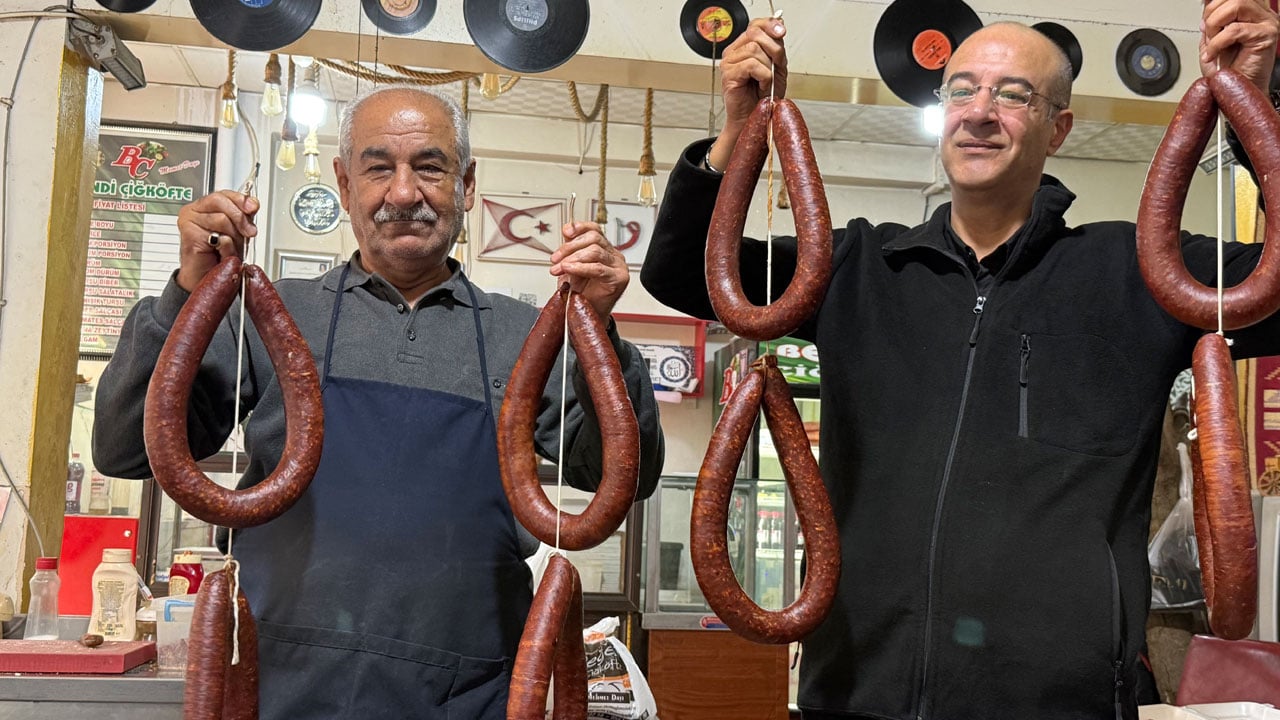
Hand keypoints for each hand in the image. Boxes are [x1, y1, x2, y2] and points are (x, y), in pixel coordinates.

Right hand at [175, 190, 258, 291]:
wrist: (206, 277)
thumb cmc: (219, 256)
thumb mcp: (237, 231)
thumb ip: (243, 216)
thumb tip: (252, 204)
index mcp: (206, 206)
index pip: (224, 193)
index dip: (241, 198)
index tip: (253, 207)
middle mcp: (195, 210)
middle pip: (221, 200)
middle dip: (240, 217)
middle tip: (248, 232)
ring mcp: (189, 220)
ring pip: (221, 218)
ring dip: (233, 236)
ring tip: (230, 247)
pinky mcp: (188, 233)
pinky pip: (216, 234)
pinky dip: (225, 245)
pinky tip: (220, 251)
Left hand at [549, 221, 628, 319]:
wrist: (587, 315)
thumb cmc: (582, 294)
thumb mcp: (571, 266)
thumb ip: (571, 249)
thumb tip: (567, 230)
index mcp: (604, 249)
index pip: (595, 229)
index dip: (580, 227)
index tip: (565, 232)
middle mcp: (613, 256)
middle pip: (594, 238)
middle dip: (570, 247)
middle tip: (555, 259)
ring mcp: (618, 266)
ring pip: (595, 251)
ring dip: (573, 258)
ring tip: (560, 268)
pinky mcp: (619, 278)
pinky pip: (598, 268)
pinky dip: (581, 268)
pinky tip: (570, 270)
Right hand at [708, 17, 787, 170]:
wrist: (755, 119)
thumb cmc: (763, 97)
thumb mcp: (776, 67)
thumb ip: (776, 47)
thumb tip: (779, 28)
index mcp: (744, 47)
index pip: (756, 25)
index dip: (770, 25)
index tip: (781, 32)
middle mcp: (734, 52)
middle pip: (756, 34)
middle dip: (773, 51)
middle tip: (774, 69)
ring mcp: (729, 63)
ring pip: (755, 50)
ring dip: (767, 69)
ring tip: (765, 83)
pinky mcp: (729, 75)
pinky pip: (752, 65)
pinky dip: (763, 77)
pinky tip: (761, 86)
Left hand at [1200, 0, 1279, 90]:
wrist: (1236, 92)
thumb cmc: (1228, 70)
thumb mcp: (1212, 39)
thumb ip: (1211, 21)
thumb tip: (1206, 4)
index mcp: (1250, 12)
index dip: (1215, 0)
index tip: (1202, 4)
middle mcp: (1261, 15)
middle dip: (1212, 13)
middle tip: (1208, 33)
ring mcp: (1266, 23)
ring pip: (1237, 4)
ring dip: (1216, 24)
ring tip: (1212, 43)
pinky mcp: (1266, 36)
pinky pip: (1235, 29)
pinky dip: (1217, 43)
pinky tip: (1212, 54)